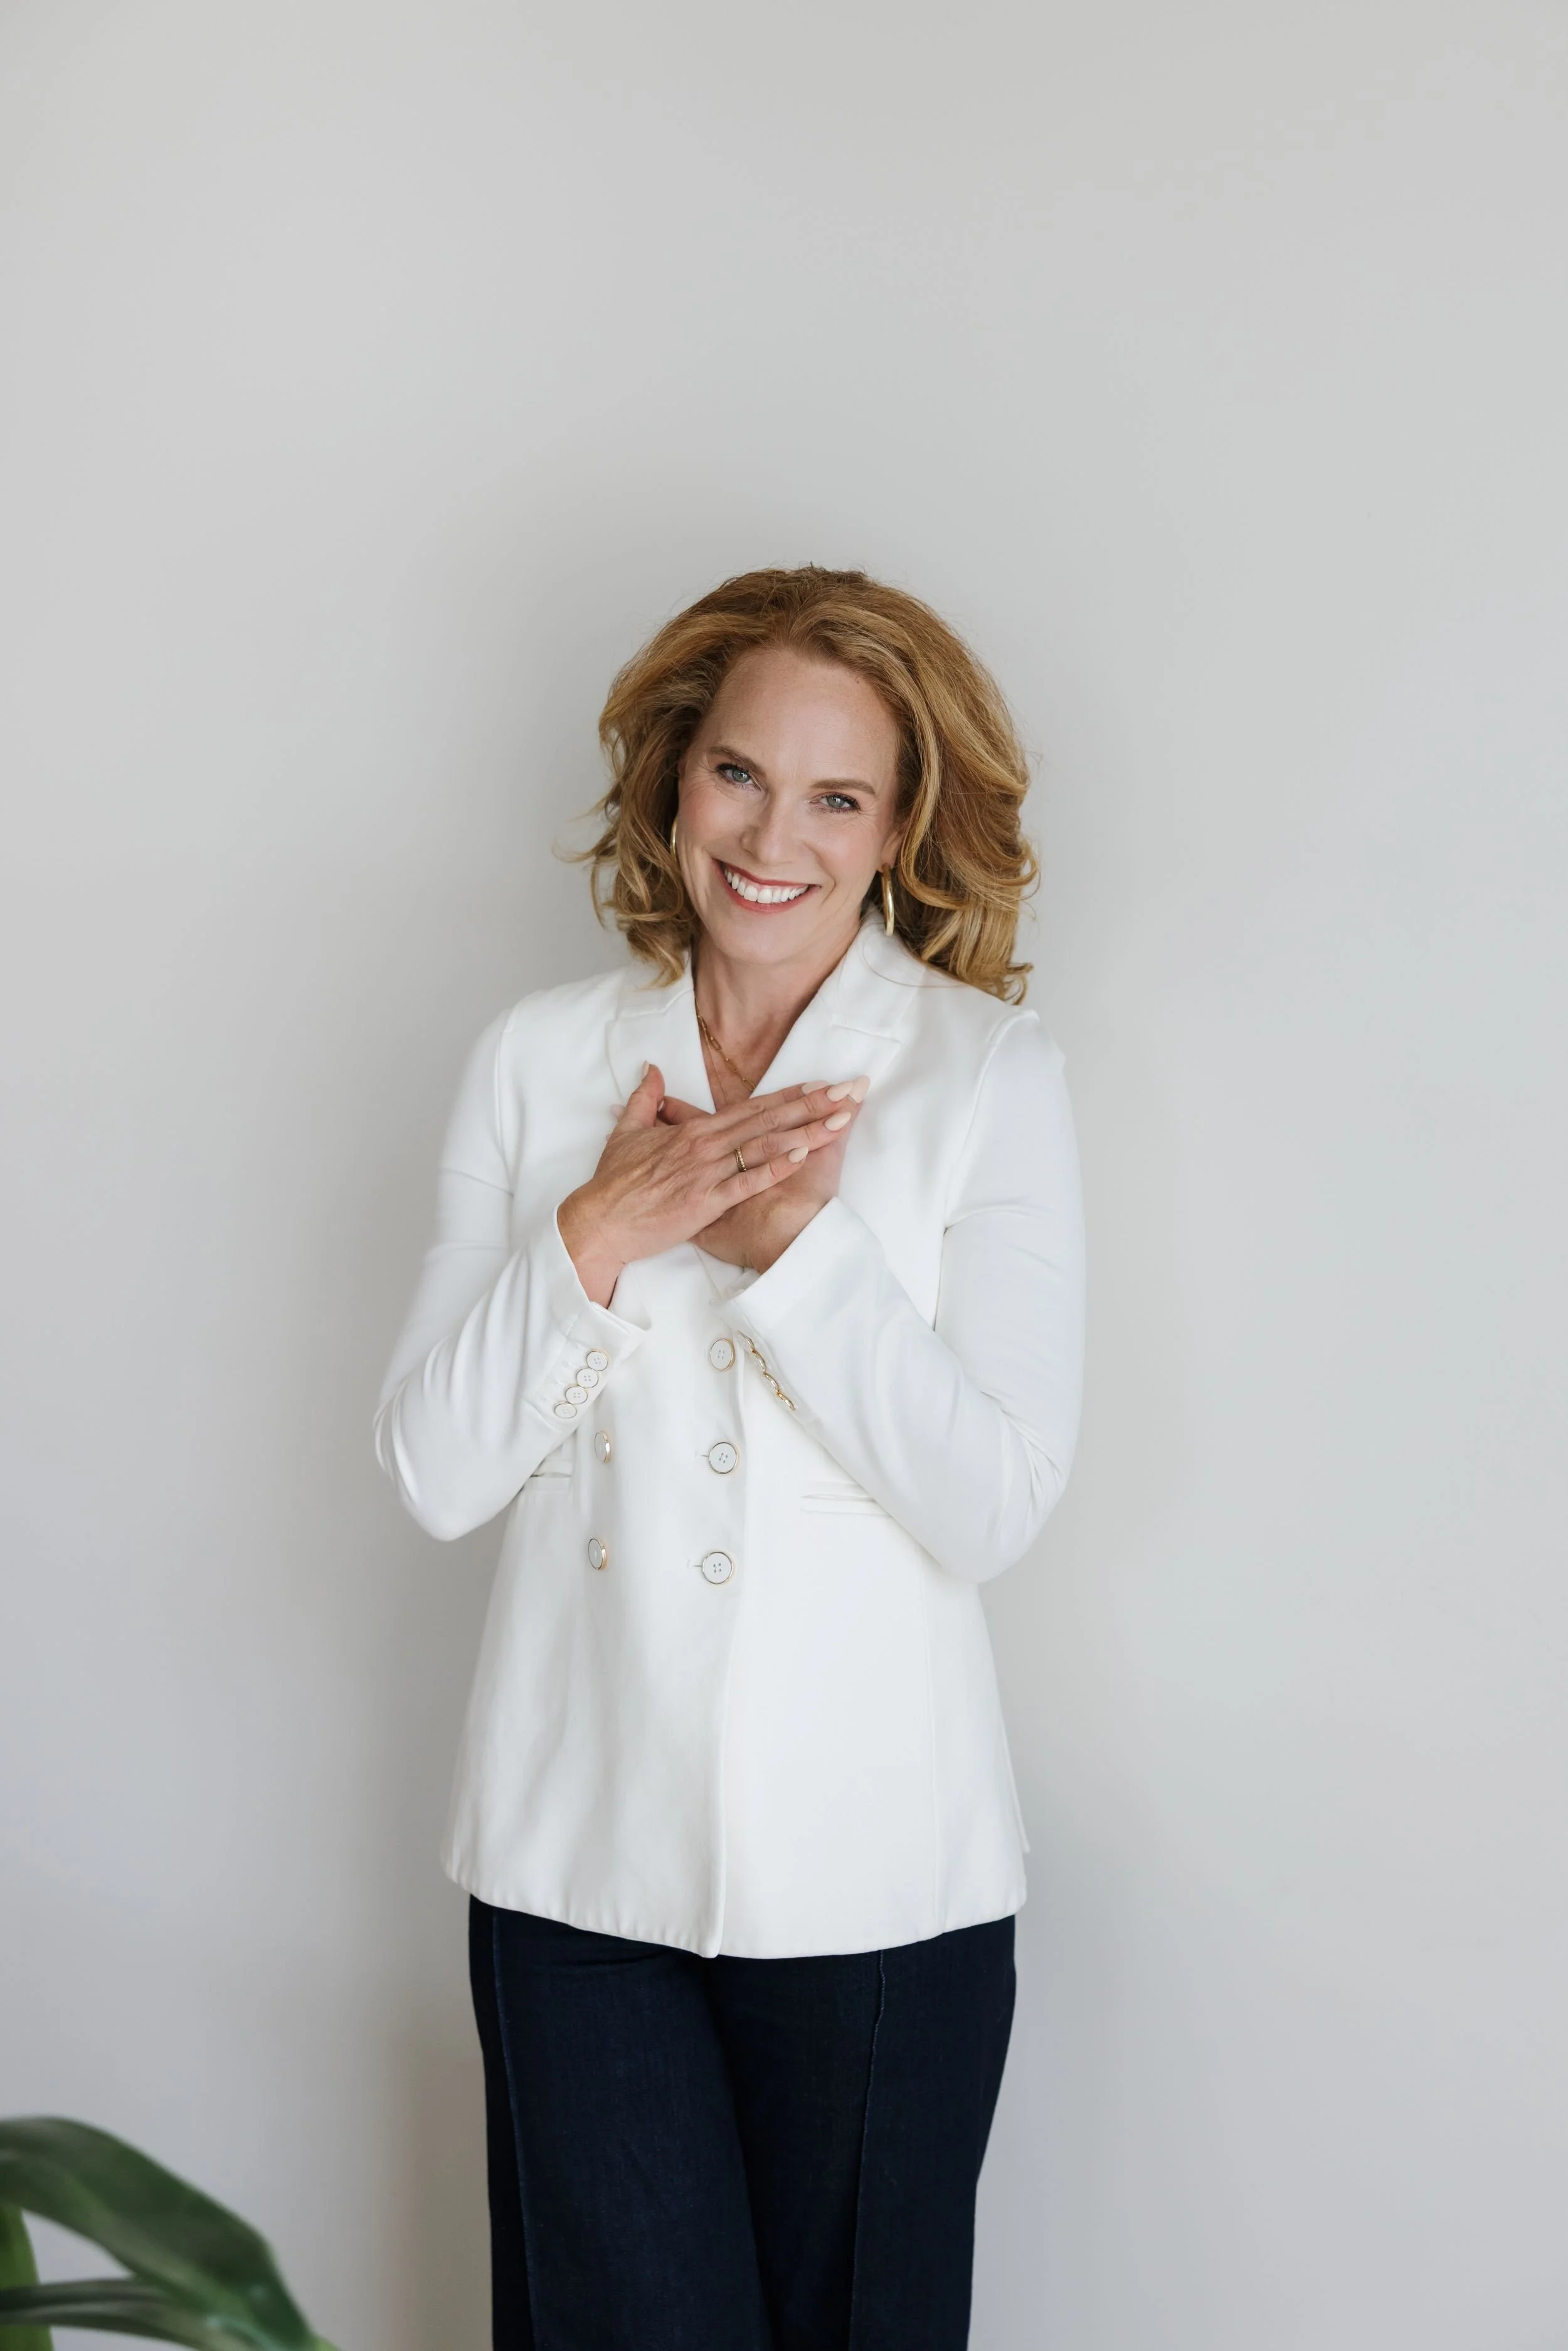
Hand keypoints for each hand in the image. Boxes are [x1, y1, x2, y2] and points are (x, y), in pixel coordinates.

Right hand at [557, 1065, 864, 1305]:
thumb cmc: (614, 1182)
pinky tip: (800, 1157)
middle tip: (848, 1091)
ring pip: (763, 1146)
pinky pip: (745, 1181)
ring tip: (840, 1119)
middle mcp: (705, 1145)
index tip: (821, 1084)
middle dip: (811, 1106)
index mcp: (693, 1130)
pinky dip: (773, 1168)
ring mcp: (706, 1172)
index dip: (788, 1095)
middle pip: (767, 1120)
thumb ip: (646, 1099)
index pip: (750, 1107)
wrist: (599, 1221)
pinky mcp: (704, 1201)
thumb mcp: (628, 1131)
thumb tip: (652, 1069)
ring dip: (804, 1132)